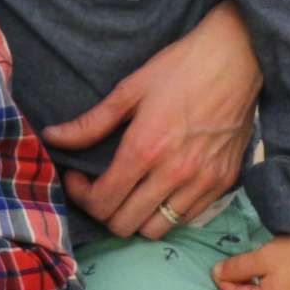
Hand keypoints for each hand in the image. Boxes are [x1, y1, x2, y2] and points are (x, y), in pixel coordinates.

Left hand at [41, 2, 257, 239]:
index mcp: (145, 149)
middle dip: (103, 210)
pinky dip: (167, 212)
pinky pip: (187, 218)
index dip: (81, 195)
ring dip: (135, 217)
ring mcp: (202, 182)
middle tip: (99, 187)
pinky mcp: (224, 183)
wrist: (237, 59)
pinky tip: (159, 188)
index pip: (102, 201)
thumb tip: (52, 137)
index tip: (78, 178)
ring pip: (156, 229)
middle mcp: (174, 173)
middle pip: (125, 224)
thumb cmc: (180, 68)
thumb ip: (90, 123)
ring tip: (129, 192)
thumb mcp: (129, 90)